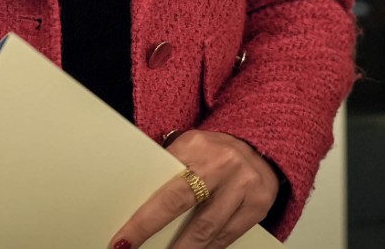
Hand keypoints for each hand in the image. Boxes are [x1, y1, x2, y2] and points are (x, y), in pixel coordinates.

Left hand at [110, 131, 278, 248]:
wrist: (261, 145)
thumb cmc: (215, 152)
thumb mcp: (189, 148)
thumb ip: (168, 168)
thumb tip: (135, 200)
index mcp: (196, 146)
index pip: (163, 187)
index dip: (142, 219)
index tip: (123, 240)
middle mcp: (221, 163)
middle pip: (181, 204)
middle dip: (153, 232)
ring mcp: (242, 184)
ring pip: (206, 228)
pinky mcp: (258, 204)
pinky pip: (228, 236)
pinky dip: (209, 248)